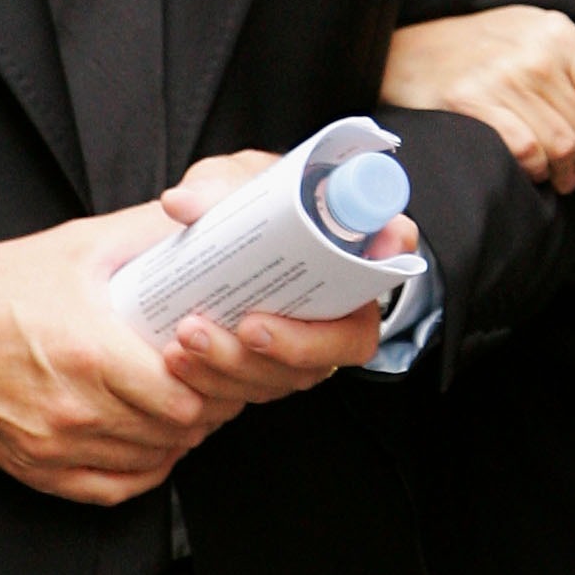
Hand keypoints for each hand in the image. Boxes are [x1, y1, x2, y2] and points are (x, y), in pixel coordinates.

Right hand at [0, 200, 245, 503]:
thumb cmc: (1, 286)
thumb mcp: (80, 246)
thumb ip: (148, 233)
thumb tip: (207, 215)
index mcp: (91, 353)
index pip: (182, 397)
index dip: (210, 382)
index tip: (214, 362)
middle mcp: (75, 409)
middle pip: (172, 432)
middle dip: (200, 408)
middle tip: (209, 384)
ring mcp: (55, 445)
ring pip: (147, 460)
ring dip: (173, 438)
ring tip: (182, 408)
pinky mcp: (37, 468)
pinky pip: (111, 490)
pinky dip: (140, 469)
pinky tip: (150, 444)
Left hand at [150, 150, 413, 407]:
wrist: (202, 245)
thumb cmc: (235, 206)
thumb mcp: (227, 185)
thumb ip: (212, 191)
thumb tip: (181, 205)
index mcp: (346, 242)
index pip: (392, 242)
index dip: (394, 245)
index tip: (382, 244)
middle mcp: (341, 300)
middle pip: (348, 338)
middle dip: (296, 344)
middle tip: (247, 328)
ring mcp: (310, 341)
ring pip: (296, 374)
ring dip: (241, 366)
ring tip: (188, 341)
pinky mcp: (272, 369)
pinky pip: (257, 389)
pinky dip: (216, 381)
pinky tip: (180, 362)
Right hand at [382, 6, 574, 194]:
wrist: (408, 51)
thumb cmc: (482, 45)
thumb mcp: (542, 33)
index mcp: (559, 32)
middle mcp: (536, 53)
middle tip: (570, 166)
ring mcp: (503, 77)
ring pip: (561, 146)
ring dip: (560, 171)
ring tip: (552, 172)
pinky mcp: (472, 102)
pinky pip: (526, 152)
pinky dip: (532, 169)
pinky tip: (526, 167)